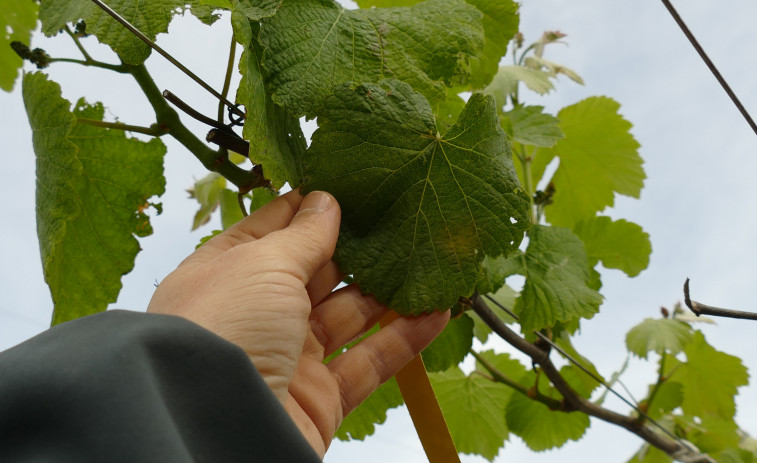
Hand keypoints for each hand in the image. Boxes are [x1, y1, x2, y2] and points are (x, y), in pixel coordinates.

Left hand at [147, 190, 449, 456]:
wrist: (218, 431)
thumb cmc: (223, 331)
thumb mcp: (262, 264)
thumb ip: (302, 235)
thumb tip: (324, 201)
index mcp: (227, 275)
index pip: (270, 232)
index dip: (306, 209)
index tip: (346, 186)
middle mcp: (258, 313)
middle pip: (316, 273)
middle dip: (356, 248)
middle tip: (397, 219)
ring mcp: (290, 356)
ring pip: (349, 316)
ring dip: (388, 292)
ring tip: (426, 261)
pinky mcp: (321, 397)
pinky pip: (369, 362)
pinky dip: (404, 339)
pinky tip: (436, 312)